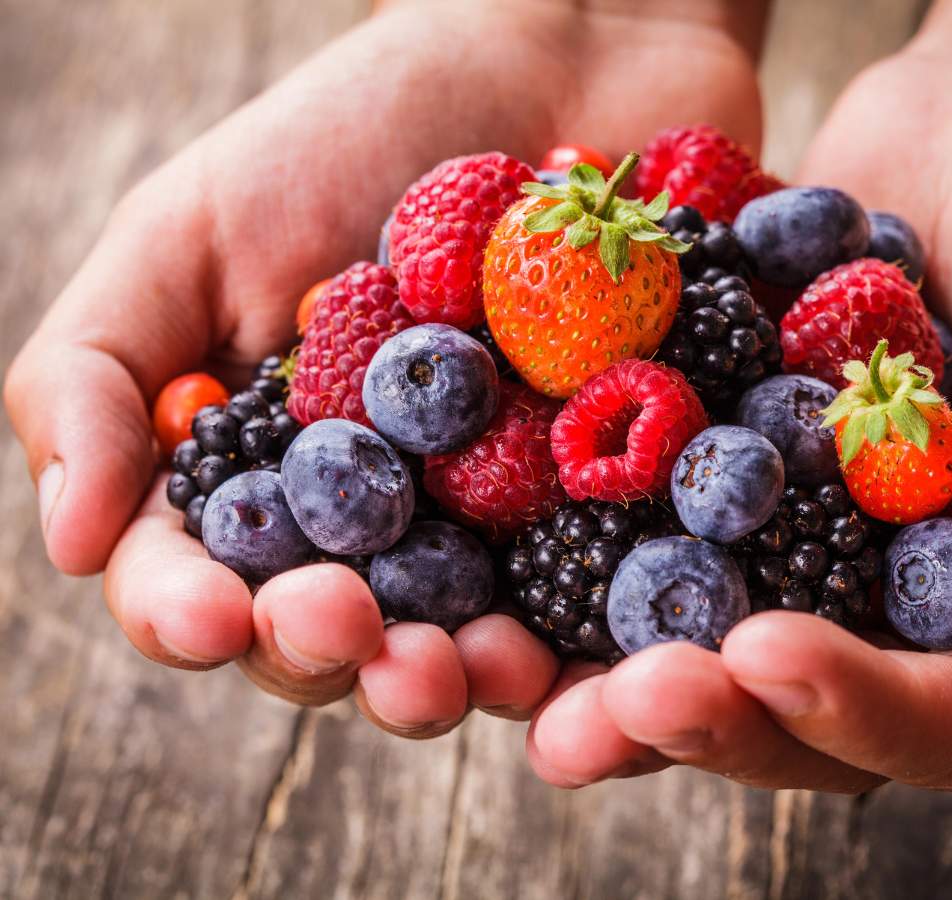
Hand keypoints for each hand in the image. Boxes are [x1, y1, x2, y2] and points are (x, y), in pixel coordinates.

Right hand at [3, 0, 763, 730]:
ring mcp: (500, 519)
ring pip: (472, 643)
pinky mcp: (615, 502)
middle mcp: (380, 519)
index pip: (201, 581)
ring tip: (482, 670)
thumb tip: (67, 542)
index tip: (217, 617)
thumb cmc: (356, 131)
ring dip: (469, 677)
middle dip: (338, 658)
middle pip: (339, 636)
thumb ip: (98, 373)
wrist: (561, 56)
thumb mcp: (193, 228)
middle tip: (361, 641)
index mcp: (266, 472)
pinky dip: (604, 633)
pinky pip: (612, 591)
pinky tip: (607, 647)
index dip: (194, 616)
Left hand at [526, 0, 951, 788]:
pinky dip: (566, 537)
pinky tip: (489, 553)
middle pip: (781, 703)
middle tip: (606, 711)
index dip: (843, 711)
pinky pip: (634, 514)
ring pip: (688, 632)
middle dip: (696, 713)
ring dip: (602, 664)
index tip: (760, 659)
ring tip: (512, 676)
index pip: (919, 721)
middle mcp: (874, 603)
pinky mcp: (708, 464)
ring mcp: (783, 539)